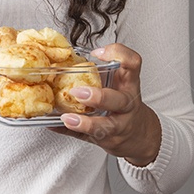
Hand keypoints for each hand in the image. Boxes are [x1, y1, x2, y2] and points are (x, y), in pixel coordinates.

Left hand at [48, 43, 161, 166]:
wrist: (138, 134)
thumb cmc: (123, 103)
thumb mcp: (120, 83)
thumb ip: (101, 70)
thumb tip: (67, 57)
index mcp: (129, 84)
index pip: (133, 64)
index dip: (118, 54)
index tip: (97, 53)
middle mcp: (127, 105)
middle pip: (120, 101)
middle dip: (99, 98)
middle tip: (78, 92)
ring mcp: (119, 126)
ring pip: (105, 127)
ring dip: (85, 123)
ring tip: (68, 118)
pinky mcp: (107, 140)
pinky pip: (86, 138)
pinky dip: (68, 131)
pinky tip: (55, 125)